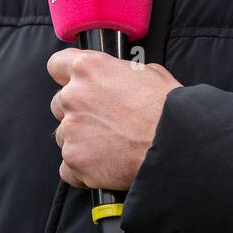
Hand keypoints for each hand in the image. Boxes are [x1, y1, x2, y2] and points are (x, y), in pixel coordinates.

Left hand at [46, 47, 181, 191]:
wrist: (176, 146)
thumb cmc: (169, 109)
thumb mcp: (150, 73)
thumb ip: (122, 73)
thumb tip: (121, 79)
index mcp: (89, 68)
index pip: (57, 64)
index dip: (66, 74)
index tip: (72, 82)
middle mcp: (74, 96)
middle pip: (60, 103)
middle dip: (78, 111)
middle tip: (104, 120)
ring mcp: (71, 130)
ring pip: (64, 135)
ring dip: (81, 140)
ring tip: (110, 145)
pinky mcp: (75, 160)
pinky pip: (68, 166)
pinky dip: (82, 168)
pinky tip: (104, 165)